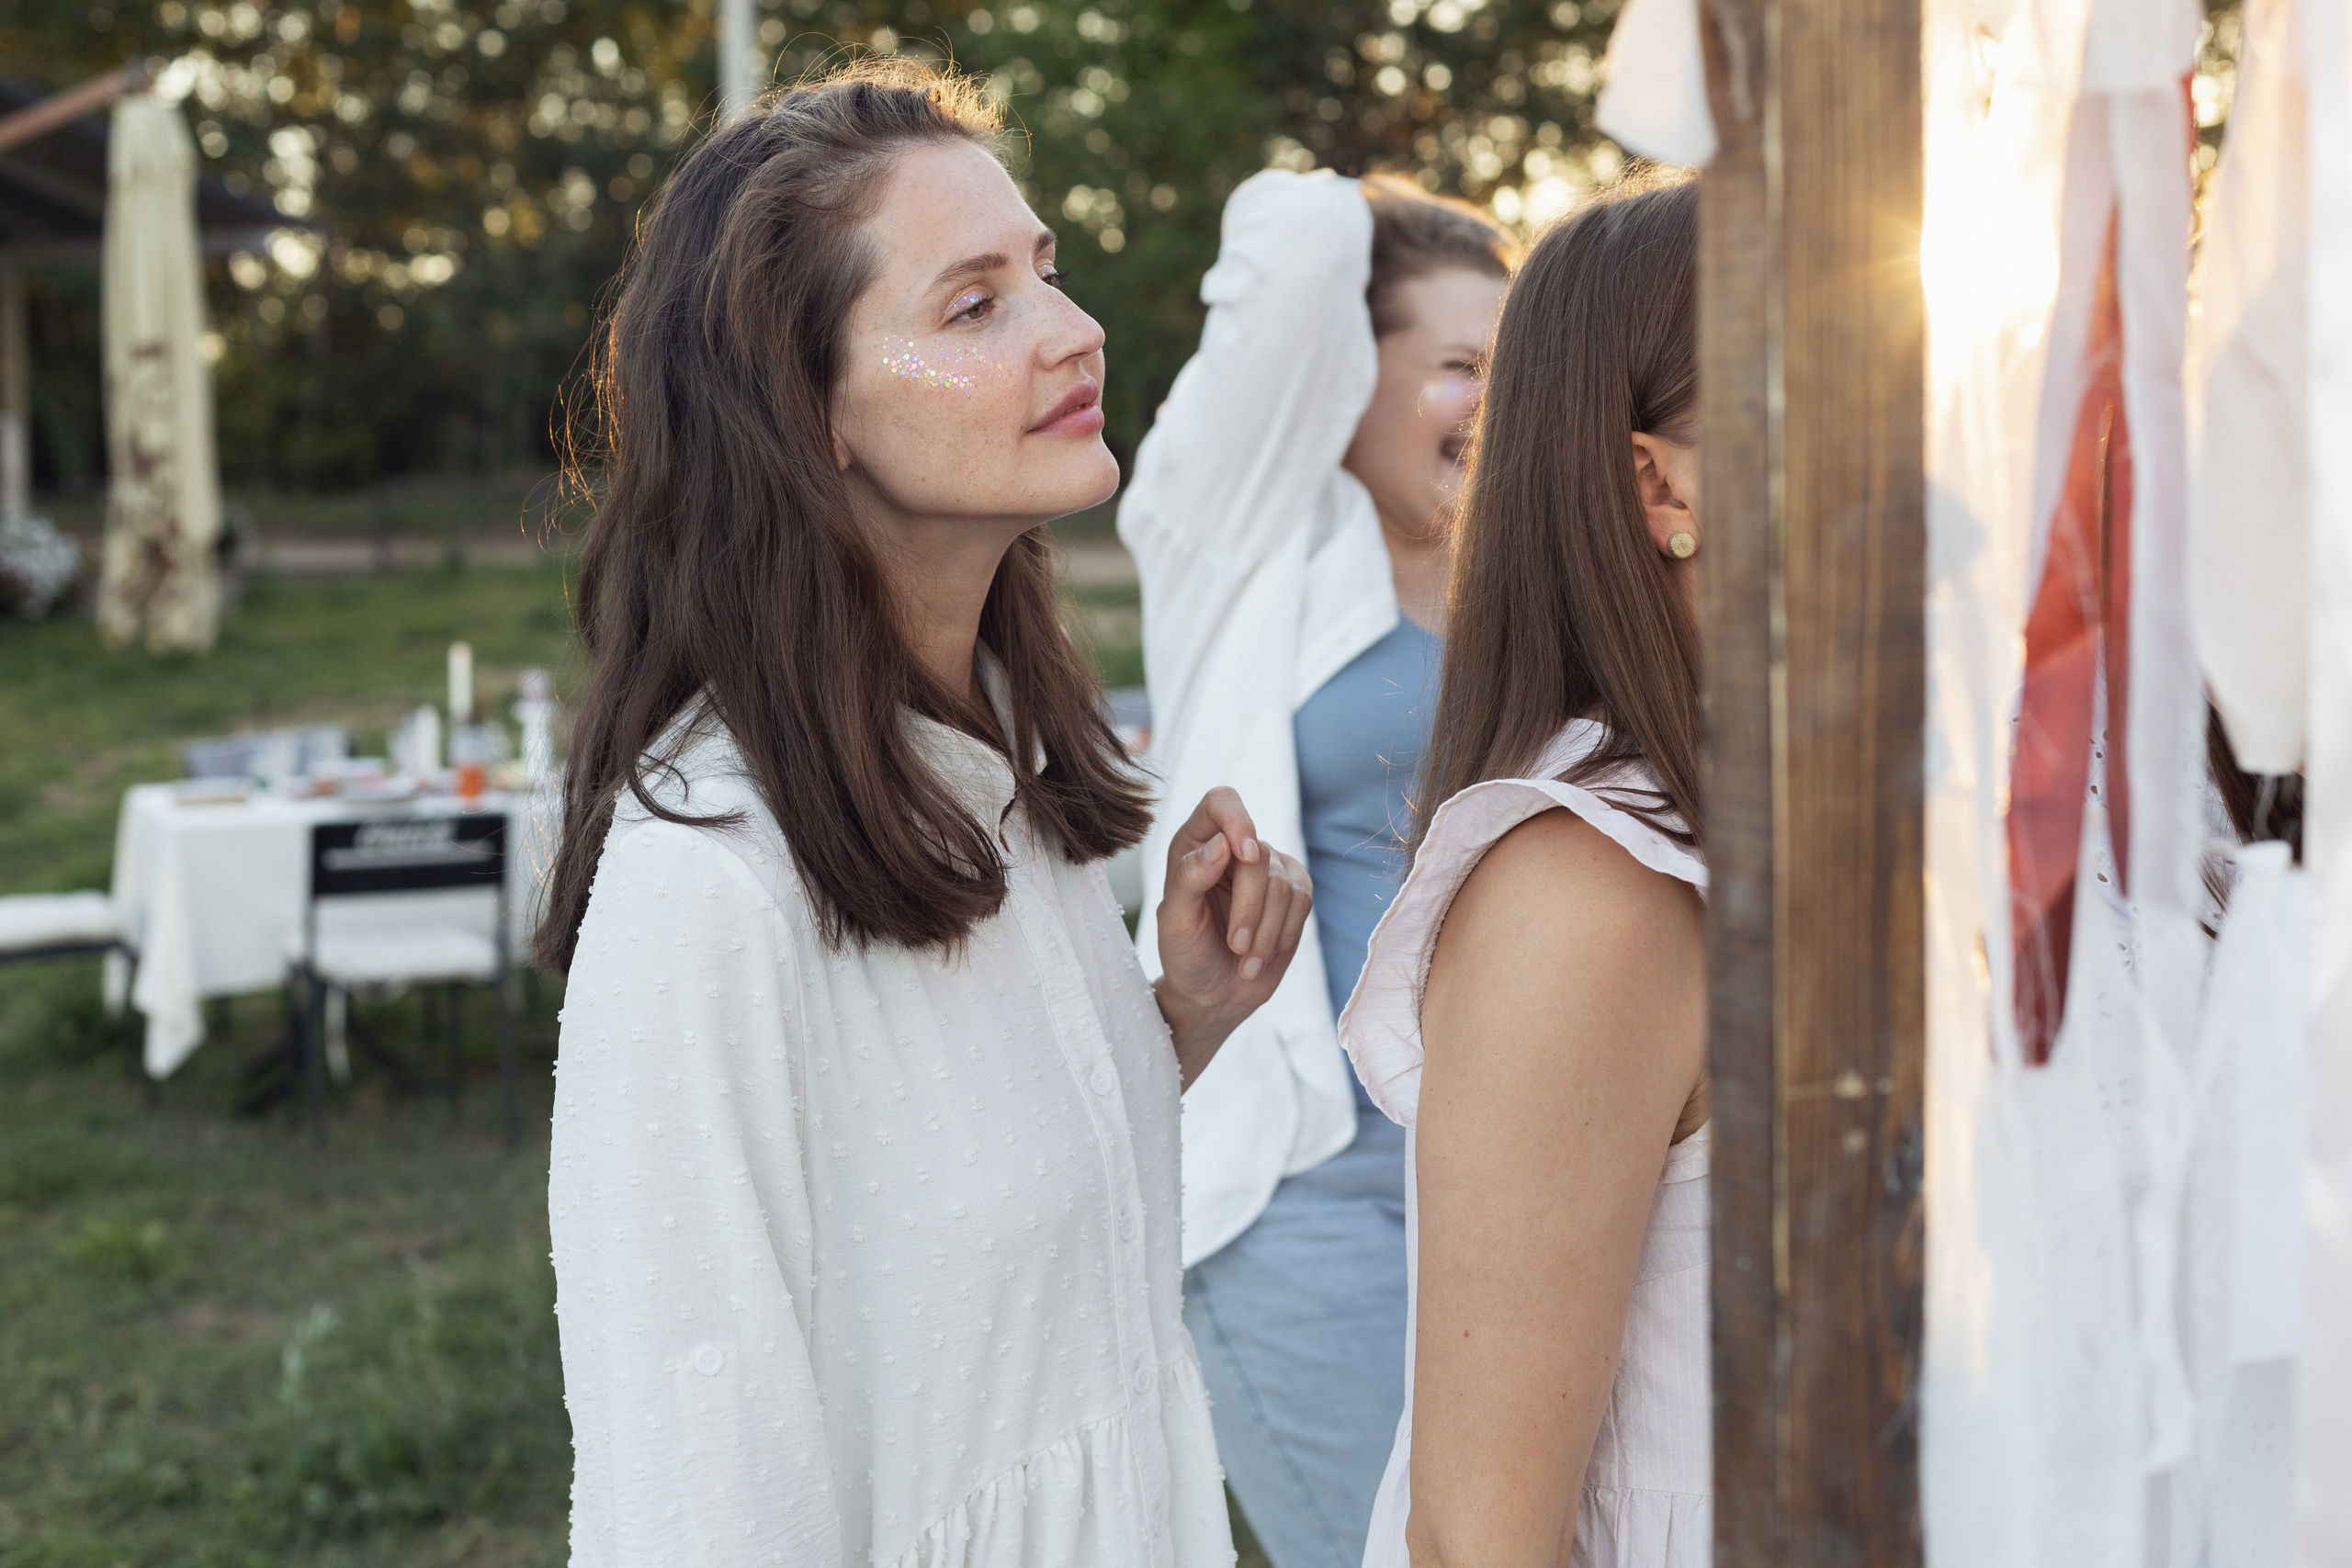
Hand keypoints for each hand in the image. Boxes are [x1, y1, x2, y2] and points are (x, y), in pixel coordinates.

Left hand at [1153, 787, 1312, 1088]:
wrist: (1213, 995)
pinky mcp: (1294, 894)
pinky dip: (1283, 933)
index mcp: (1195, 844)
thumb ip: (1190, 878)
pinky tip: (1260, 956)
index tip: (1245, 852)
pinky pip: (1304, 900)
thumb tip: (1222, 844)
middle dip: (1250, 907)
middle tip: (1235, 945)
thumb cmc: (1185, 954)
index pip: (1221, 802)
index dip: (1237, 819)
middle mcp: (1232, 849)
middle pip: (1259, 854)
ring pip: (1284, 882)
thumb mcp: (1175, 922)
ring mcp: (1267, 869)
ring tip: (1243, 958)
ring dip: (1265, 930)